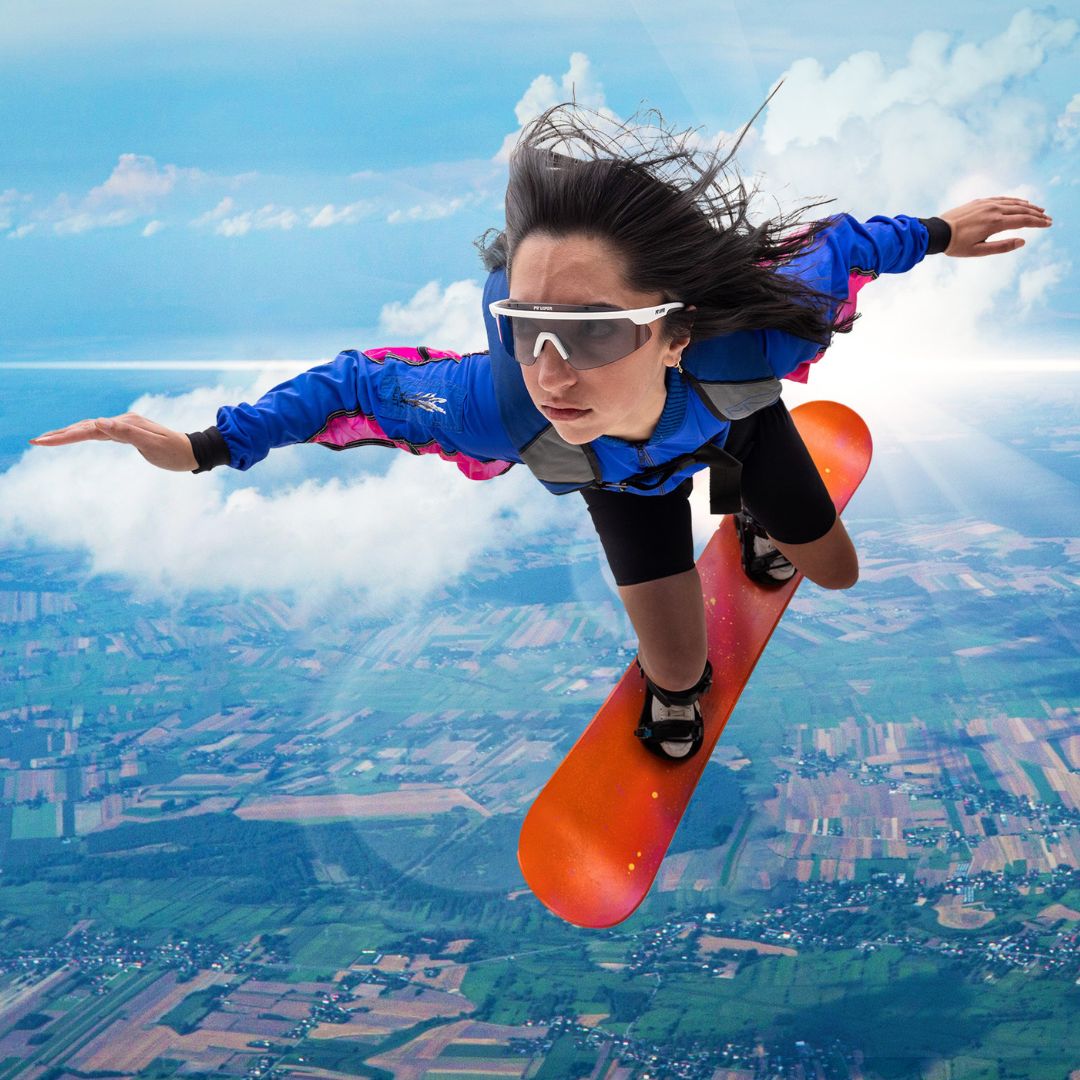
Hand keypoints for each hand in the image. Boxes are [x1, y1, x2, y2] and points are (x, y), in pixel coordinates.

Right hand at [29, 413, 197, 471]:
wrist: (195, 451)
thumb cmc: (176, 452)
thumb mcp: (153, 445)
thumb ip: (127, 433)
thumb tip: (100, 422)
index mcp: (125, 424)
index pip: (89, 429)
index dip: (65, 436)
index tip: (42, 441)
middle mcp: (123, 422)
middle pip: (85, 427)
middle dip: (60, 434)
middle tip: (35, 441)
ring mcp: (125, 427)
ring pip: (91, 429)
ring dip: (69, 433)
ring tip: (47, 439)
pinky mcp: (128, 433)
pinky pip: (100, 433)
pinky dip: (84, 435)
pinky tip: (76, 436)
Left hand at [938, 197, 1051, 256]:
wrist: (937, 232)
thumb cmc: (956, 245)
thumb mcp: (979, 251)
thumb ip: (1002, 247)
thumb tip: (1023, 241)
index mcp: (995, 223)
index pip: (1023, 221)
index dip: (1038, 222)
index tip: (1049, 224)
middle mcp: (993, 210)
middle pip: (1021, 210)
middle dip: (1037, 214)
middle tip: (1048, 217)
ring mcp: (986, 204)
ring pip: (1013, 202)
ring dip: (1028, 206)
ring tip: (1039, 209)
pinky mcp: (980, 201)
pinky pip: (1001, 198)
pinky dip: (1014, 200)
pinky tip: (1020, 202)